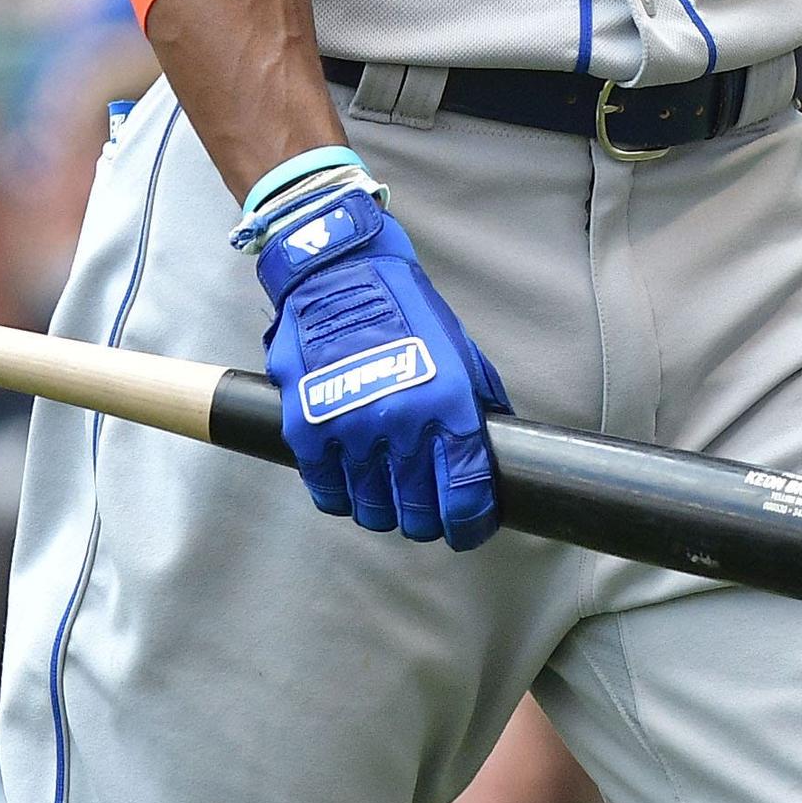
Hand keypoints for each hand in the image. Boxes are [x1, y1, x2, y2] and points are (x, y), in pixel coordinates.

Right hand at [252, 174, 507, 547]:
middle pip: (417, 512)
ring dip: (383, 510)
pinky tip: (351, 481)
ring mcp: (351, 427)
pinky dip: (341, 494)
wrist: (338, 273)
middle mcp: (401, 420)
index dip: (470, 523)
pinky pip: (328, 491)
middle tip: (425, 512)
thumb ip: (475, 407)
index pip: (465, 492)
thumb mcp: (459, 353)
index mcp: (448, 401)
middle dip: (425, 520)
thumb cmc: (404, 310)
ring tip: (386, 494)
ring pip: (372, 509)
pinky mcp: (308, 429)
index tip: (468, 528)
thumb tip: (493, 457)